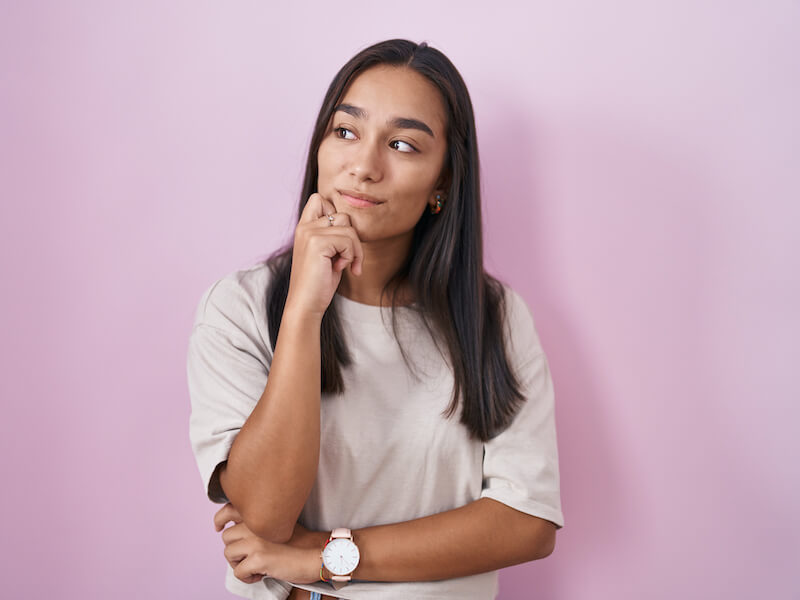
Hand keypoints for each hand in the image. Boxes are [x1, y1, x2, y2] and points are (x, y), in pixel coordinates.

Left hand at [214, 503, 320, 584]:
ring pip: (229, 554)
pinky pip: (238, 572)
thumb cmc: (301, 541)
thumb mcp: (279, 522)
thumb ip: (260, 521)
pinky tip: (261, 574)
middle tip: (249, 557)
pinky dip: (247, 577)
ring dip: (239, 564)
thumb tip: (238, 530)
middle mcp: (255, 523)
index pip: (229, 509)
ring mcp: (255, 540)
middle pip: (226, 536)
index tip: (220, 527)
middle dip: (234, 549)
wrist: (316, 553)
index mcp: (260, 512)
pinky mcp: (258, 558)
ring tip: (256, 566)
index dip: (220, 519)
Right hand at [285, 193, 363, 317]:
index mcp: (303, 227)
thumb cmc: (318, 283)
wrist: (305, 304)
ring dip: (354, 250)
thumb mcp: (326, 254)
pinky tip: (340, 269)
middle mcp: (304, 227)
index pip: (319, 199)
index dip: (336, 215)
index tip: (338, 241)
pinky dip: (351, 256)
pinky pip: (348, 241)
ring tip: (343, 265)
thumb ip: (333, 235)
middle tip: (347, 258)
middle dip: (352, 238)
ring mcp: (310, 233)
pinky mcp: (317, 243)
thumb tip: (351, 224)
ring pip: (349, 228)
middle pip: (343, 215)